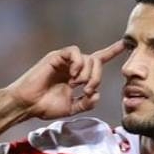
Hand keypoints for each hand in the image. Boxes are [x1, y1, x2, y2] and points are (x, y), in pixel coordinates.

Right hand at [6, 40, 124, 119]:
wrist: (28, 104)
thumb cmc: (45, 106)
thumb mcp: (71, 108)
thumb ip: (86, 103)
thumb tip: (96, 94)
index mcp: (78, 76)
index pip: (98, 60)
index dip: (111, 52)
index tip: (125, 45)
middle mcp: (73, 66)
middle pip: (96, 61)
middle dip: (97, 77)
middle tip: (88, 90)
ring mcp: (65, 61)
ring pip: (88, 57)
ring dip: (88, 74)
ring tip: (78, 85)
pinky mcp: (56, 56)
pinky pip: (75, 52)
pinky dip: (78, 63)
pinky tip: (73, 76)